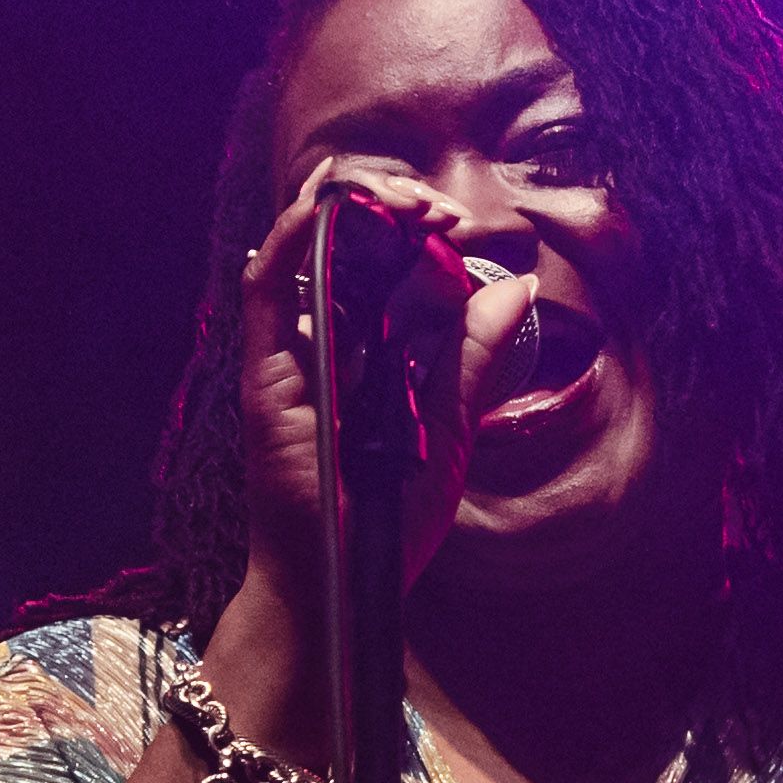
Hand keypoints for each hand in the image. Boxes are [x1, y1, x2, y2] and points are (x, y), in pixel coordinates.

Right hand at [226, 165, 520, 594]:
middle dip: (398, 210)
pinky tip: (328, 208)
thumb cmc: (389, 519)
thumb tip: (515, 286)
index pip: (398, 267)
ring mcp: (296, 352)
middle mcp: (335, 342)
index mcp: (380, 352)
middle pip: (355, 245)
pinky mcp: (267, 370)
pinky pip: (267, 288)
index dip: (427, 236)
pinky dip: (292, 239)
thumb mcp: (450, 428)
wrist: (344, 577)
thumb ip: (475, 357)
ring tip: (408, 205)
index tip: (463, 229)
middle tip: (442, 212)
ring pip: (311, 251)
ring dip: (356, 208)